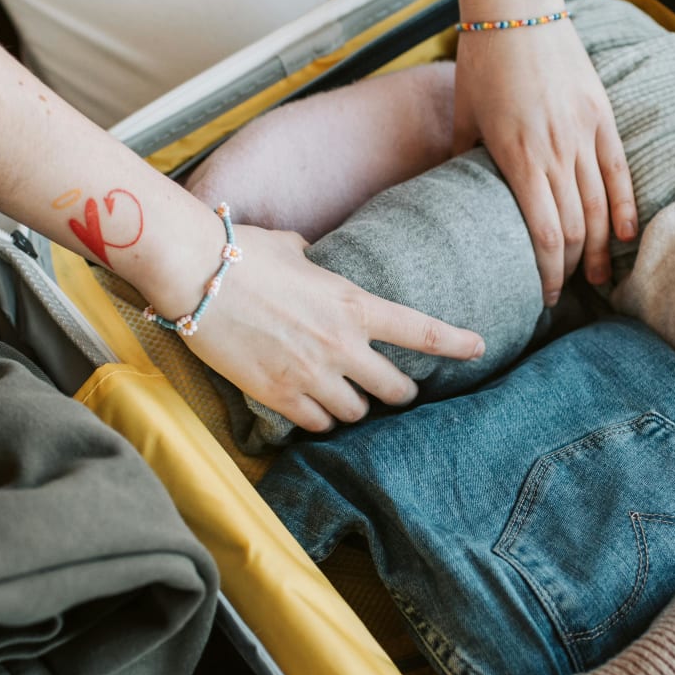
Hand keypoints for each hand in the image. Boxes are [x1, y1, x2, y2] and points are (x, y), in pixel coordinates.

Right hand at [180, 225, 484, 431]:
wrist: (195, 275)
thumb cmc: (242, 252)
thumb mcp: (294, 251)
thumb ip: (315, 263)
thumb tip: (311, 259)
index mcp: (353, 304)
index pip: (421, 331)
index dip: (455, 343)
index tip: (478, 347)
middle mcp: (341, 345)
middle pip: (395, 389)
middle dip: (400, 392)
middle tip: (396, 391)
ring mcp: (311, 374)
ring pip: (356, 413)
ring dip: (354, 408)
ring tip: (343, 398)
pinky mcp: (278, 395)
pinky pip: (316, 424)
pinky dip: (319, 419)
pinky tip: (312, 409)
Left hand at [454, 19, 636, 300]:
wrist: (517, 5)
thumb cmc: (482, 59)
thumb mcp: (463, 114)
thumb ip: (462, 158)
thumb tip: (455, 197)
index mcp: (516, 156)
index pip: (543, 234)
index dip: (548, 272)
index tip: (545, 296)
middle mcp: (555, 149)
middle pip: (575, 228)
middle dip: (573, 268)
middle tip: (569, 292)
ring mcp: (583, 131)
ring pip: (601, 205)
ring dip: (601, 248)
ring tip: (598, 276)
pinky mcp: (602, 114)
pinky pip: (619, 170)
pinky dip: (626, 207)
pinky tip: (626, 236)